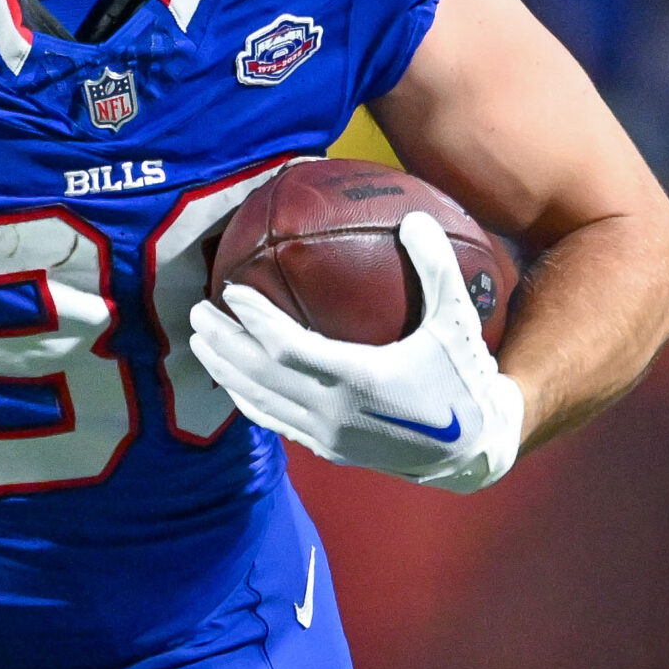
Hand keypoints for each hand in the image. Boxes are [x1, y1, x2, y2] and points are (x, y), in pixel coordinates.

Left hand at [189, 211, 524, 493]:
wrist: (472, 449)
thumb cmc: (464, 379)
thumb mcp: (457, 321)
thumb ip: (436, 269)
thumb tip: (416, 218)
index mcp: (359, 379)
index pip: (287, 347)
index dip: (254, 320)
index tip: (230, 292)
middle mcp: (333, 412)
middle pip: (259, 374)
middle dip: (223, 342)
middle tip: (195, 311)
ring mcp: (326, 435)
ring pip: (259, 402)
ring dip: (225, 371)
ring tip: (200, 342)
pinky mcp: (327, 449)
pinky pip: (274, 422)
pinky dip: (246, 399)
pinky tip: (232, 381)